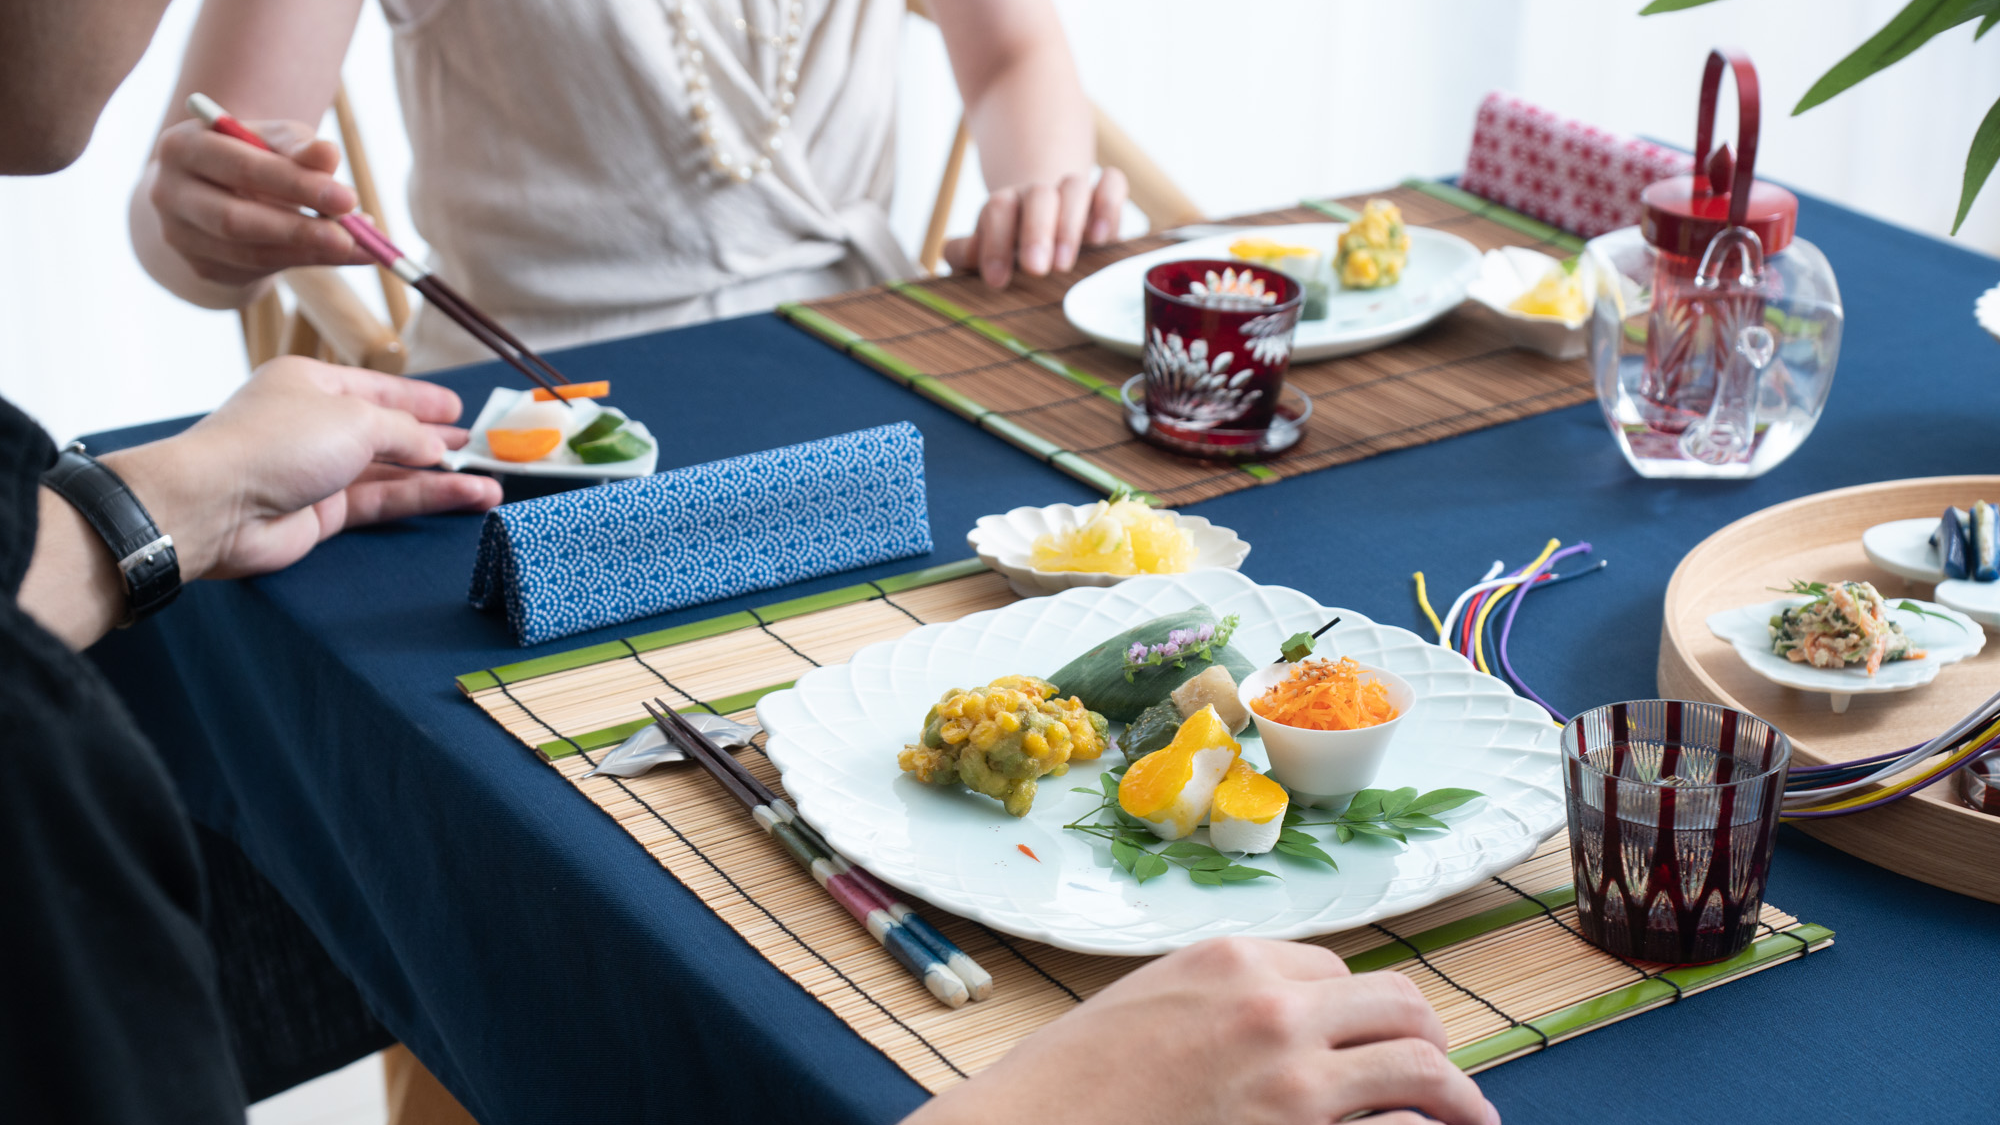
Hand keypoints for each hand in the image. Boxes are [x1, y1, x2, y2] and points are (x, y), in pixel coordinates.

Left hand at [104, 356, 501, 580]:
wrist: (217, 504)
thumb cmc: (278, 441)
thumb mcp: (356, 417)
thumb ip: (405, 431)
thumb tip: (436, 447)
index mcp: (312, 383)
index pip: (379, 389)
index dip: (421, 400)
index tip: (458, 410)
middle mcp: (316, 425)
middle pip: (387, 431)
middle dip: (434, 440)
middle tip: (478, 448)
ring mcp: (319, 471)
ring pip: (392, 471)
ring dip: (441, 478)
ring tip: (490, 485)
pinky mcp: (324, 514)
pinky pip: (385, 501)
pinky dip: (425, 498)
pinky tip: (464, 497)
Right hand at [147, 116, 373, 287]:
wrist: (209, 194)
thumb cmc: (248, 157)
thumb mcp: (271, 141)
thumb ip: (297, 146)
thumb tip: (329, 153)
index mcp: (182, 147)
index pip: (241, 167)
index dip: (295, 184)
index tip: (347, 197)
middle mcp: (170, 193)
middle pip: (237, 219)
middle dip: (299, 228)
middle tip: (351, 235)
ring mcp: (181, 236)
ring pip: (252, 252)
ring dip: (312, 253)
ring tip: (361, 247)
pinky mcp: (202, 267)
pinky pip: (261, 269)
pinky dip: (308, 262)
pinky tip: (344, 255)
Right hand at [903, 936, 1499, 1124]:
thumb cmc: (1073, 1082)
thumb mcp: (1149, 1003)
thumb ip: (1219, 999)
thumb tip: (1282, 1015)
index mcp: (1231, 959)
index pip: (1334, 969)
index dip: (1356, 1008)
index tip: (1367, 1035)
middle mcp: (1274, 1006)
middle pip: (1397, 1003)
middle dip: (1426, 1038)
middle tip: (1441, 1074)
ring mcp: (1294, 1078)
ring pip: (1420, 1065)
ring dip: (1455, 1094)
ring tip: (1470, 1119)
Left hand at [942, 167, 1127, 287]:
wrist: (1046, 222)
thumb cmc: (1013, 248)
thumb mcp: (985, 252)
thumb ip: (965, 253)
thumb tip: (965, 252)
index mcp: (1006, 206)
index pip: (998, 209)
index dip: (996, 242)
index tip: (997, 280)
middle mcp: (1039, 195)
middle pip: (1039, 195)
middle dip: (1036, 231)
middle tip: (1035, 268)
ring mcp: (1073, 195)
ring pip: (1074, 187)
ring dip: (1070, 224)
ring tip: (1064, 263)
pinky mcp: (1104, 199)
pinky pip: (1113, 182)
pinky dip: (1109, 204)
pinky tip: (1101, 238)